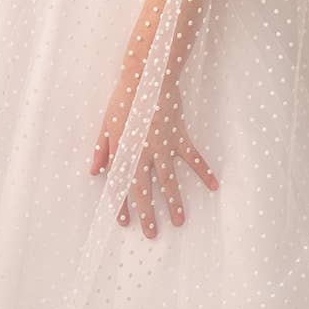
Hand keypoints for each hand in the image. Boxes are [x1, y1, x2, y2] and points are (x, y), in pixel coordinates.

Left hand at [89, 79, 218, 238]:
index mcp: (122, 151)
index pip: (120, 185)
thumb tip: (94, 171)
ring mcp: (162, 145)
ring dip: (174, 202)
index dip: (122, 205)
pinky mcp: (179, 135)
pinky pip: (193, 157)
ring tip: (179, 221)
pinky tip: (213, 186)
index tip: (125, 222)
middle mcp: (142, 153)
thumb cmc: (124, 98)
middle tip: (151, 233)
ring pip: (168, 180)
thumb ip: (101, 149)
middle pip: (144, 189)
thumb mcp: (106, 123)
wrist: (147, 75)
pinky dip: (203, 171)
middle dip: (147, 213)